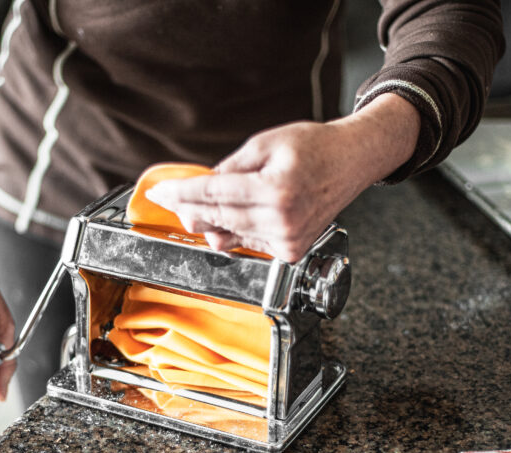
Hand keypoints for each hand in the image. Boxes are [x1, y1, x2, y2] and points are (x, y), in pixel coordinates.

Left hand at [144, 93, 420, 262]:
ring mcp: (288, 240)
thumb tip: (201, 189)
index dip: (180, 194)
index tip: (158, 193)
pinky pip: (249, 243)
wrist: (351, 162)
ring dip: (208, 221)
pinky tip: (225, 218)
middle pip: (217, 217)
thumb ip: (230, 168)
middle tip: (167, 199)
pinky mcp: (290, 251)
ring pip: (230, 233)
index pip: (213, 193)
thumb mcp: (265, 144)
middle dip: (187, 208)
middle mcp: (282, 220)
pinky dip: (233, 231)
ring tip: (191, 208)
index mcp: (276, 189)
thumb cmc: (313, 148)